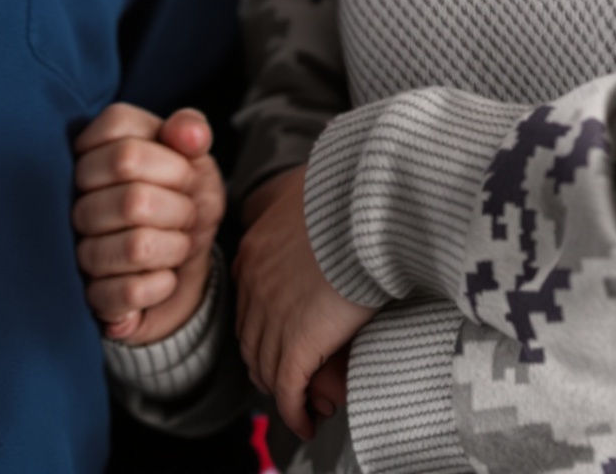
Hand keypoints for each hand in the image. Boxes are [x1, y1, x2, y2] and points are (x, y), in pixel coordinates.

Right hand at [71, 104, 224, 344]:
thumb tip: (189, 134)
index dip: (173, 166)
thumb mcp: (193, 159)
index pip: (127, 153)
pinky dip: (162, 284)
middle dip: (179, 210)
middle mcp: (74, 198)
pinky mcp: (93, 296)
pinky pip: (130, 292)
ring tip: (176, 244)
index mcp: (94, 151)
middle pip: (134, 202)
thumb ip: (190, 131)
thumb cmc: (180, 197)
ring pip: (135, 248)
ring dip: (174, 248)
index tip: (184, 175)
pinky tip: (165, 276)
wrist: (178, 260)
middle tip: (185, 214)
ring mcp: (79, 247)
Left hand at [233, 165, 374, 440]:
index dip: (263, 327)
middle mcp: (254, 285)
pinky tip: (306, 423)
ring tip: (301, 407)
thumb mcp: (313, 192)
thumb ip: (307, 207)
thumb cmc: (353, 193)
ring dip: (282, 392)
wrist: (367, 206)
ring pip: (266, 367)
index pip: (248, 303)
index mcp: (255, 250)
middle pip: (251, 338)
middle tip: (290, 382)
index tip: (280, 341)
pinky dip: (294, 411)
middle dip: (268, 363)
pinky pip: (287, 389)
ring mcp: (271, 316)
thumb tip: (327, 199)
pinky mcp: (297, 343)